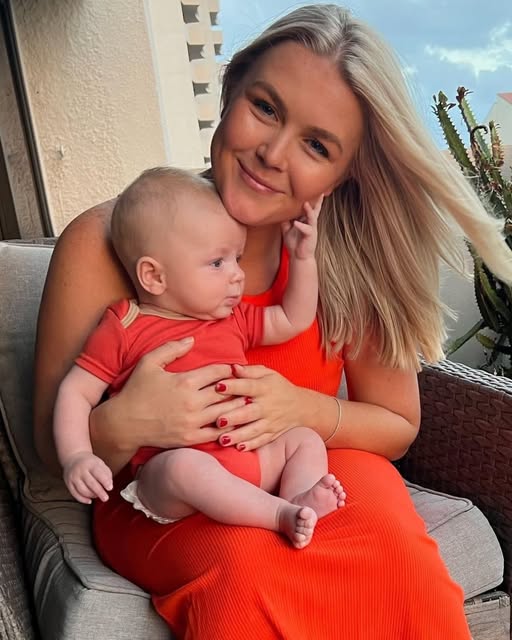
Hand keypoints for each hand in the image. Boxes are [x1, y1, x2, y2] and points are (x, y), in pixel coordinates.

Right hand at [63, 451, 112, 503]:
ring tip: (97, 496)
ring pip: (82, 490)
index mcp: (91, 464)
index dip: (105, 481)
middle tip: (105, 498)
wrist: (73, 458)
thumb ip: (107, 473)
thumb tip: (110, 485)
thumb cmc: (89, 462)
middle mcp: (81, 470)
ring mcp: (74, 477)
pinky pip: (75, 494)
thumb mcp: (100, 463)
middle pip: (91, 483)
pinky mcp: (68, 483)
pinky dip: (82, 499)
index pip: (98, 473)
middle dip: (99, 492)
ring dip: (91, 495)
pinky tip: (89, 500)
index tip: (110, 488)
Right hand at [108, 339, 249, 449]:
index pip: (218, 372)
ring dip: (237, 406)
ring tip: (246, 401)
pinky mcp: (191, 438)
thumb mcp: (149, 363)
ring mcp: (193, 422)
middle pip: (227, 392)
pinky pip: (218, 433)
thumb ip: (171, 348)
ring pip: (226, 412)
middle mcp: (192, 402)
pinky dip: (229, 427)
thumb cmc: (136, 390)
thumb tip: (192, 339)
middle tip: (247, 384)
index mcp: (185, 381)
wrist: (124, 423)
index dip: (230, 368)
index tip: (235, 368)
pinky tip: (234, 422)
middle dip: (238, 387)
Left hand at [213, 364, 304, 450]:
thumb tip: (232, 367)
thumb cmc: (278, 387)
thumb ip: (249, 371)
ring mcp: (270, 422)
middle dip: (234, 417)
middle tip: (218, 420)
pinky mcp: (272, 434)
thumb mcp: (267, 374)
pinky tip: (239, 448)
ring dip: (238, 435)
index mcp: (264, 388)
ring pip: (253, 430)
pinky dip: (251, 445)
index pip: (248, 386)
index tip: (218, 386)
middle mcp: (267, 406)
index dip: (233, 386)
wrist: (301, 406)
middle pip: (249, 412)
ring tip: (223, 439)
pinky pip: (261, 441)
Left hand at [281, 195, 322, 259]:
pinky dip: (301, 226)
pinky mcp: (310, 237)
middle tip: (319, 191)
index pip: (310, 208)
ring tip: (306, 203)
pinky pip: (306, 230)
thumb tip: (279, 211)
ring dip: (309, 211)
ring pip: (312, 218)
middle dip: (317, 201)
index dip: (312, 200)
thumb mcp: (287, 230)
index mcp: (306, 221)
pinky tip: (296, 223)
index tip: (312, 189)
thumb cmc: (295, 243)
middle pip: (315, 210)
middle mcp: (311, 224)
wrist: (299, 257)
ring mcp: (311, 229)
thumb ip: (285, 220)